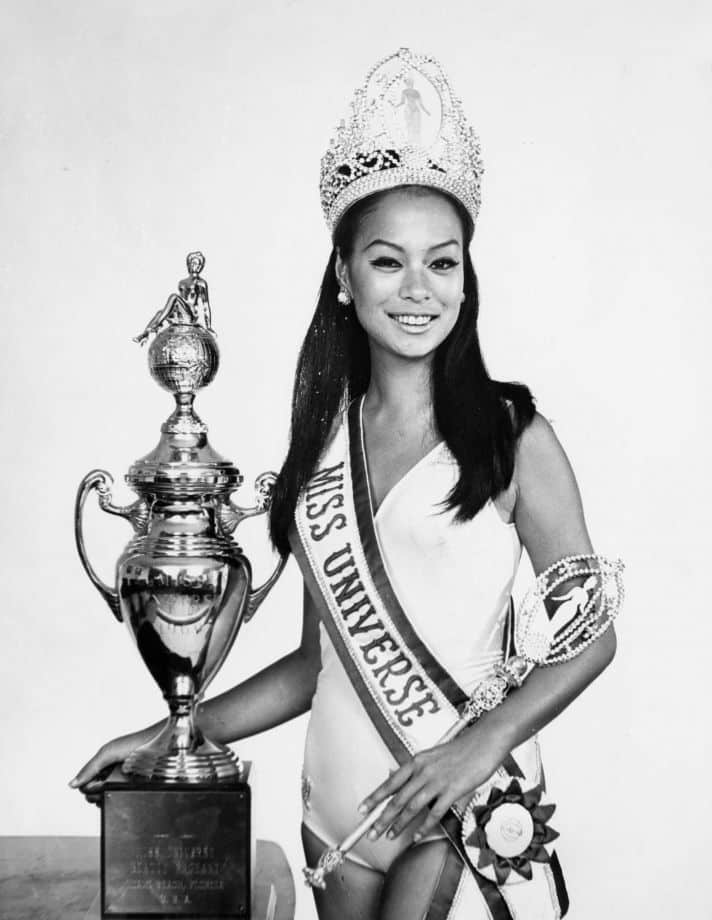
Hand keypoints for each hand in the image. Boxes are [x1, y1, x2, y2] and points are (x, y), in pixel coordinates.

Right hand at [68, 731, 148, 805]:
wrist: (163, 742)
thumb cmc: (137, 742)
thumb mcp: (109, 753)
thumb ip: (90, 768)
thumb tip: (72, 784)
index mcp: (102, 765)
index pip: (85, 785)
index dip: (88, 789)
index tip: (96, 786)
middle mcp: (112, 774)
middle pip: (95, 794)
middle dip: (98, 794)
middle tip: (107, 786)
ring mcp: (124, 782)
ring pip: (109, 798)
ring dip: (110, 797)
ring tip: (120, 787)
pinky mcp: (135, 788)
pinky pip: (124, 799)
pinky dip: (123, 798)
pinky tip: (127, 791)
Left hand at [358, 725, 505, 842]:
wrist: (483, 742)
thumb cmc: (460, 749)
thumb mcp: (433, 755)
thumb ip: (417, 769)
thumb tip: (398, 777)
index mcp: (417, 761)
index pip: (390, 782)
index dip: (375, 797)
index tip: (362, 810)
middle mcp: (423, 771)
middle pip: (398, 798)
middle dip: (381, 818)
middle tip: (370, 832)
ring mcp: (438, 781)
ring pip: (412, 807)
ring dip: (399, 824)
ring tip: (389, 836)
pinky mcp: (453, 791)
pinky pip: (434, 813)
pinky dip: (423, 826)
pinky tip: (416, 836)